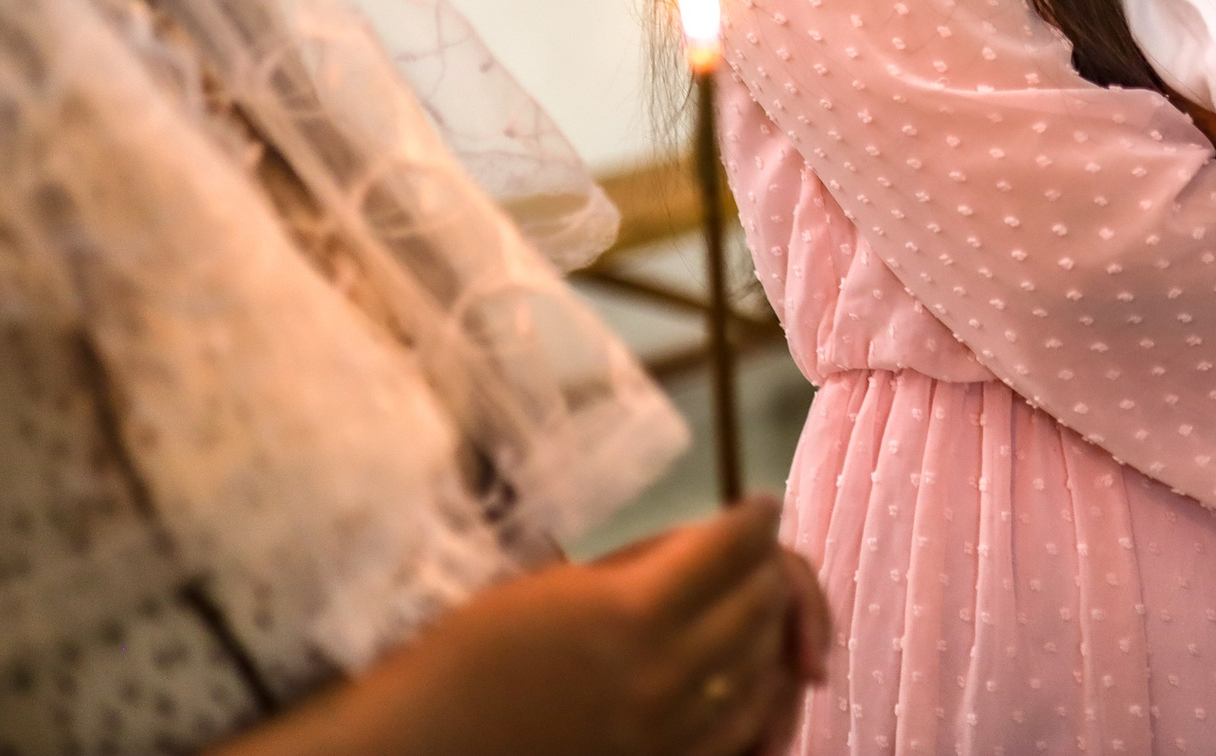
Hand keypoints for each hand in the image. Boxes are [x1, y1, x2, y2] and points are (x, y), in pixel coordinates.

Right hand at [225, 498, 828, 755]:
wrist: (423, 750)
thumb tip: (710, 548)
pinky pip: (741, 734)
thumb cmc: (467, 656)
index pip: (736, 547)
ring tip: (759, 607)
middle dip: (768, 568)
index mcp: (633, 612)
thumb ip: (641, 571)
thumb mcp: (555, 587)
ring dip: (770, 631)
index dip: (754, 518)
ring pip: (762, 670)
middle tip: (757, 554)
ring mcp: (669, 735)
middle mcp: (665, 675)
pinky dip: (758, 699)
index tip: (758, 506)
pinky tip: (752, 678)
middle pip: (761, 604)